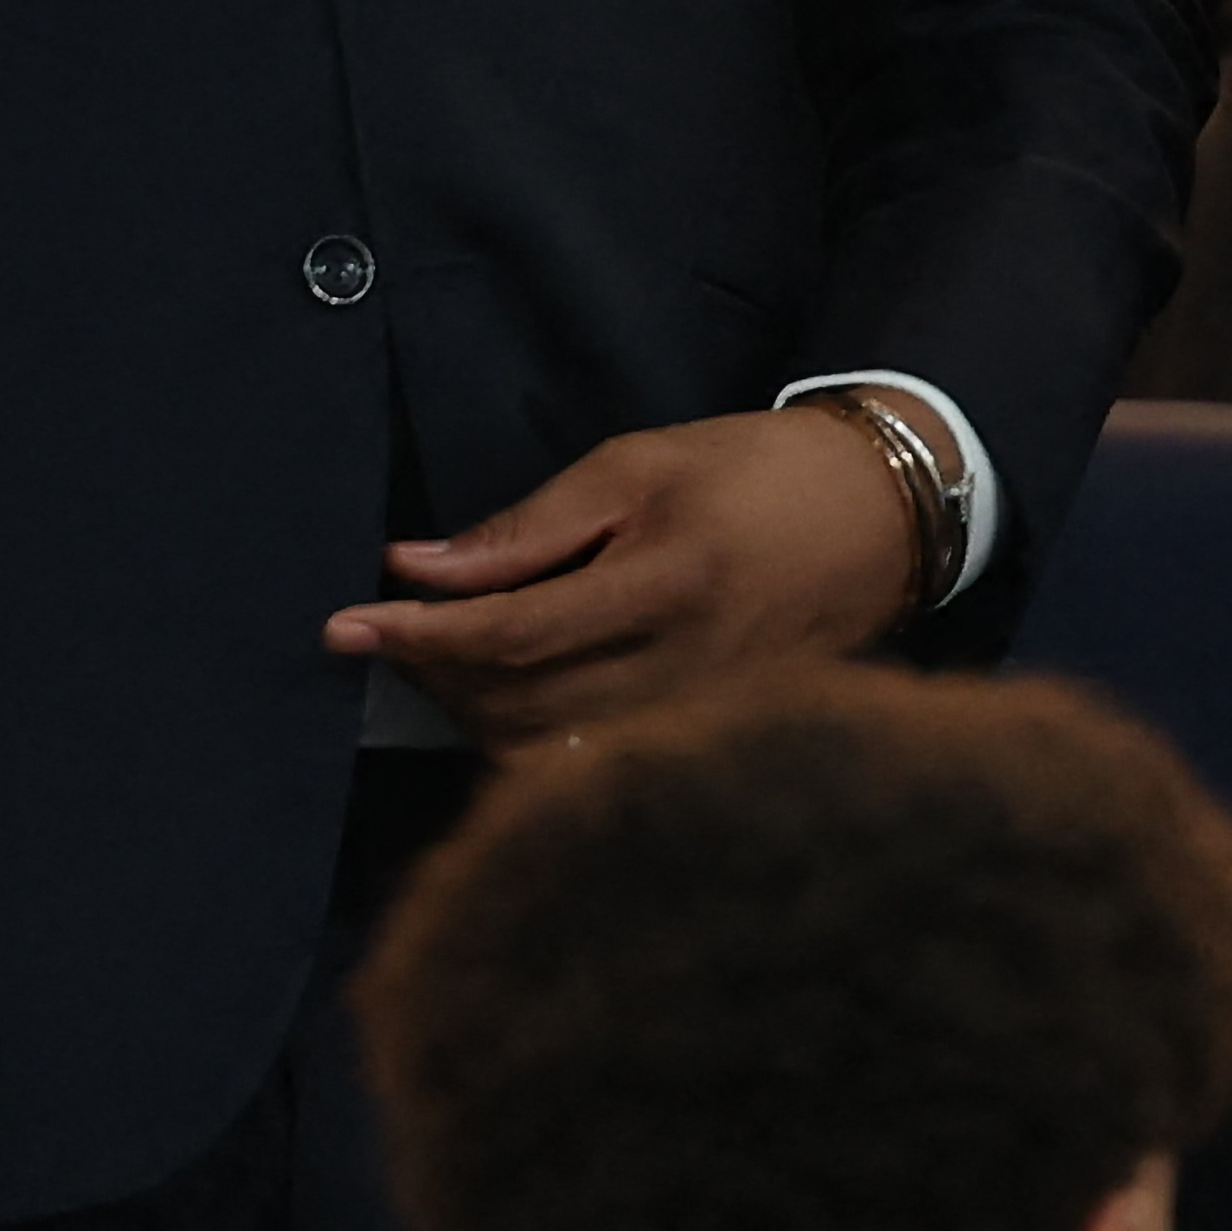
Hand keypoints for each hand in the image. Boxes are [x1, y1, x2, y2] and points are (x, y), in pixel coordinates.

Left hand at [326, 404, 935, 750]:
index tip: (345, 628)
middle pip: (516, 705)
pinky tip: (520, 703)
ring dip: (478, 715)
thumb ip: (530, 526)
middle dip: (439, 673)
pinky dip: (533, 744)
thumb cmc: (757, 470)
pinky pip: (593, 766)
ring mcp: (699, 718)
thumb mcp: (642, 464)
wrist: (886, 513)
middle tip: (407, 629)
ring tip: (459, 662)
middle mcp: (681, 668)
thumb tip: (416, 568)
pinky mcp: (709, 740)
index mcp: (666, 583)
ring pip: (547, 754)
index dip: (419, 635)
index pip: (512, 634)